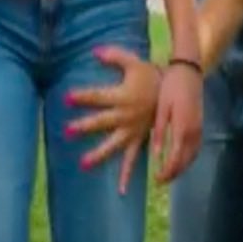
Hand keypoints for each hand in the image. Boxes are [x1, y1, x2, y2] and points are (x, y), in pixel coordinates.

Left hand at [63, 46, 161, 193]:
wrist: (176, 90)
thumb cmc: (151, 75)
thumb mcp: (133, 62)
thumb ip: (114, 56)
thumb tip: (94, 51)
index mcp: (122, 96)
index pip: (97, 96)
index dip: (82, 96)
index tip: (66, 97)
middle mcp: (126, 115)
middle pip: (101, 121)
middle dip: (84, 126)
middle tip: (67, 131)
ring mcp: (133, 130)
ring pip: (114, 144)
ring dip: (99, 154)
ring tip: (83, 163)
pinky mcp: (140, 139)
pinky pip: (133, 159)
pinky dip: (127, 175)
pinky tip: (121, 191)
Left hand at [152, 62, 202, 183]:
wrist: (188, 72)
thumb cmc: (171, 87)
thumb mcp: (162, 108)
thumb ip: (159, 132)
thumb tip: (156, 154)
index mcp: (182, 128)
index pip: (176, 158)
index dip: (167, 171)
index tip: (156, 179)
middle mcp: (193, 132)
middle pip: (185, 160)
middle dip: (173, 173)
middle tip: (160, 181)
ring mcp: (199, 129)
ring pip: (192, 156)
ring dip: (182, 168)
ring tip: (169, 174)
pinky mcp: (200, 125)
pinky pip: (196, 149)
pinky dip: (188, 159)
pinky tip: (180, 160)